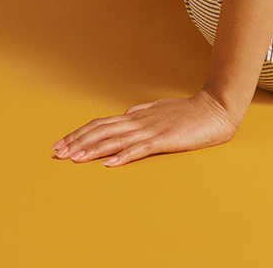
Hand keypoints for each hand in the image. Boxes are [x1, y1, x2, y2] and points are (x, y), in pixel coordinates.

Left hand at [53, 89, 239, 165]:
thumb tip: (126, 115)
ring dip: (93, 149)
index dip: (81, 133)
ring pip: (116, 140)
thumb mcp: (161, 109)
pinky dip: (123, 156)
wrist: (215, 108)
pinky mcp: (164, 140)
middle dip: (78, 141)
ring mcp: (151, 130)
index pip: (102, 124)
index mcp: (137, 116)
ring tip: (74, 158)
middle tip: (58, 153)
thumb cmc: (189, 111)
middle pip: (102, 130)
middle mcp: (139, 121)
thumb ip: (143, 112)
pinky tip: (109, 163)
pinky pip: (140, 149)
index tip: (63, 143)